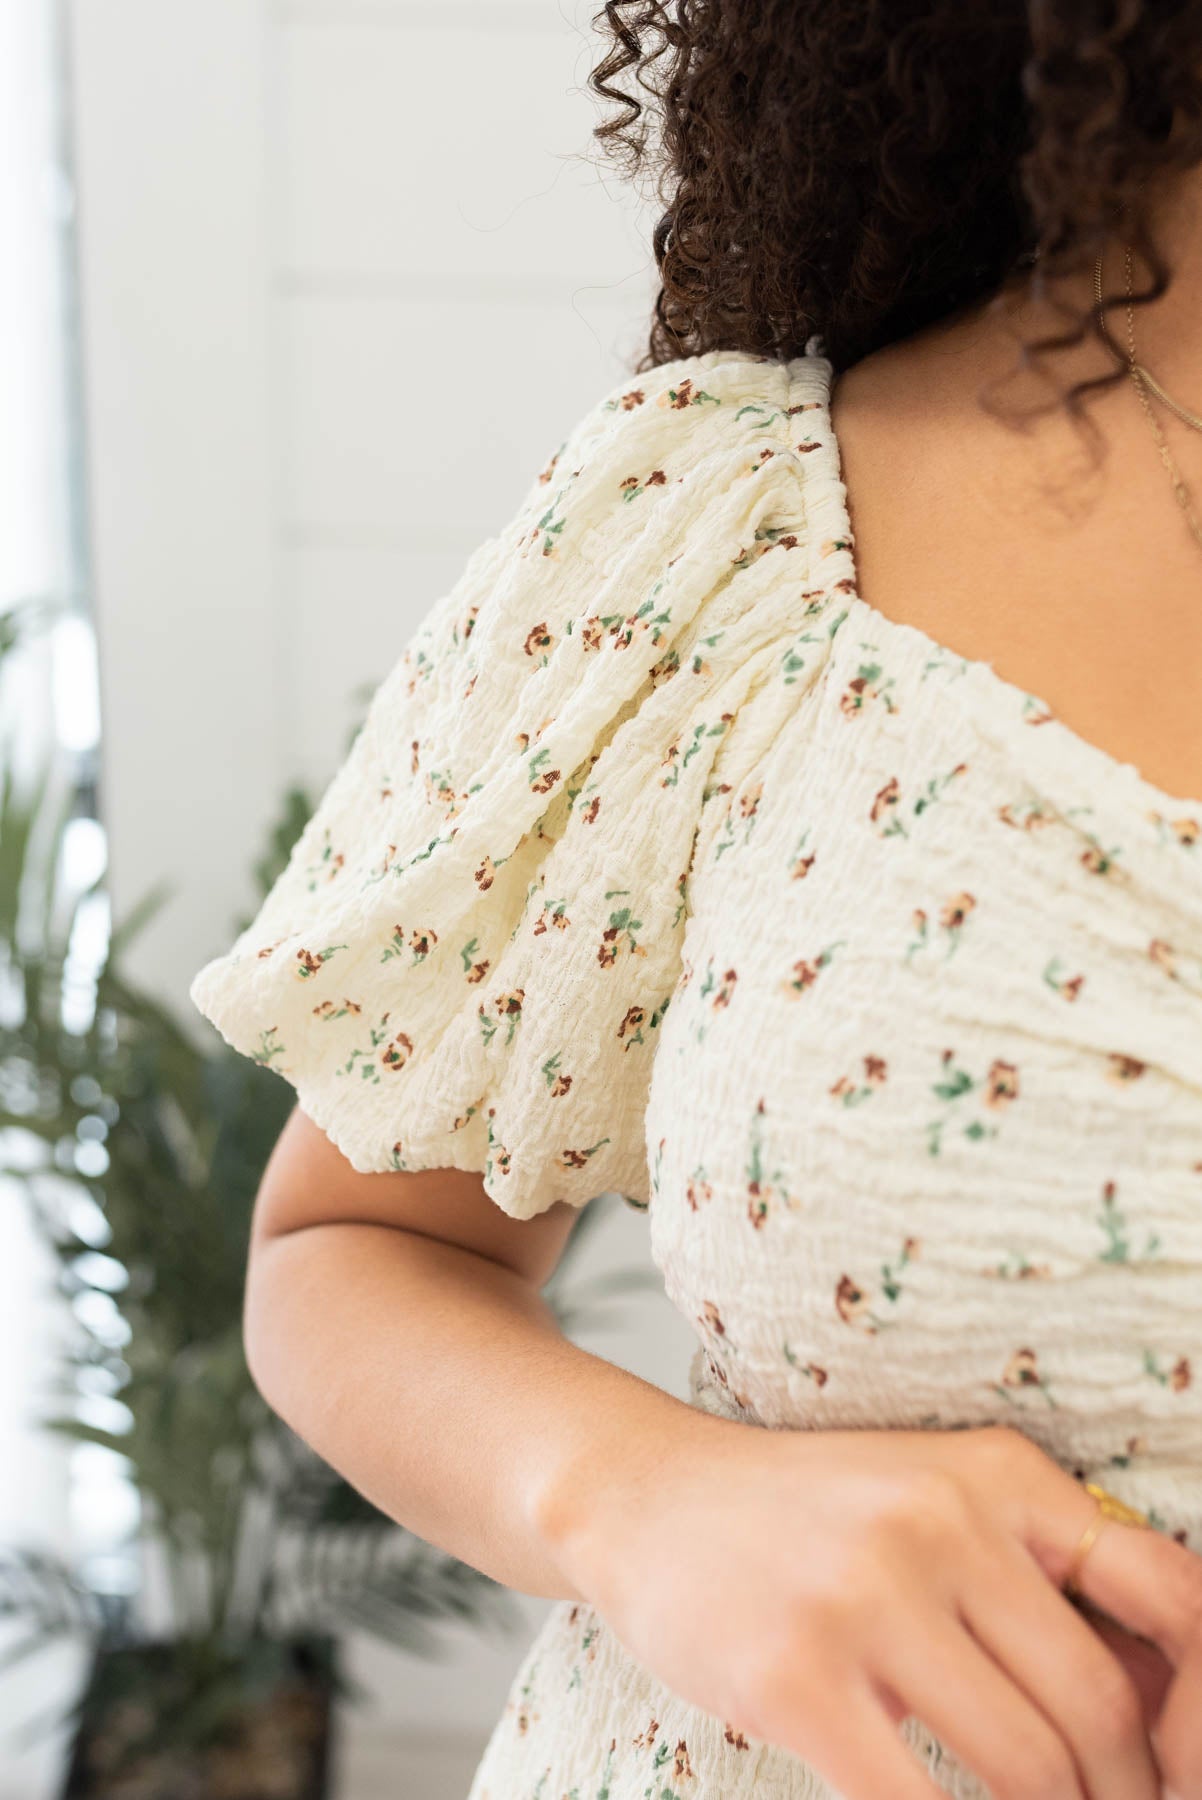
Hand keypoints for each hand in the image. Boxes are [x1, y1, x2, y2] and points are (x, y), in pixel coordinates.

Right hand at [543, 1417, 1201, 1799]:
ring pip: (1029, 1769)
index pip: (1170, 1592)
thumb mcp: (937, 1500)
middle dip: (1124, 1796)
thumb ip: (1038, 1580)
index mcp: (999, 1472)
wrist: (647, 1495)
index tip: (1178, 1771)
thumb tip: (1166, 1711)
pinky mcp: (796, 1676)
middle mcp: (942, 1520)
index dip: (1200, 1711)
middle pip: (1099, 1706)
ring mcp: (866, 1596)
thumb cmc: (812, 1516)